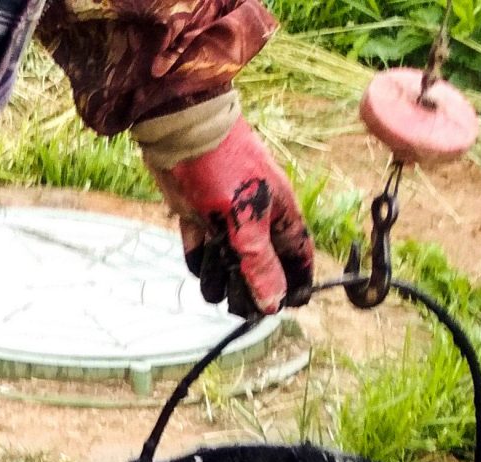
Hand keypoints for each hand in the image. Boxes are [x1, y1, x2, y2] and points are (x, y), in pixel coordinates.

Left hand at [148, 117, 315, 318]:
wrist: (182, 136)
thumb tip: (275, 302)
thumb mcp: (244, 222)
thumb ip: (258, 263)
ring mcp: (228, 221)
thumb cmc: (223, 170)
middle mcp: (257, 221)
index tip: (288, 306)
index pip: (298, 256)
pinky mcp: (200, 218)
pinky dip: (198, 258)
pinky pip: (202, 251)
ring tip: (213, 272)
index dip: (296, 282)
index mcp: (281, 216)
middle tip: (236, 303)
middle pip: (261, 268)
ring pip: (229, 264)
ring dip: (219, 276)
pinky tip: (199, 254)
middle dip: (249, 288)